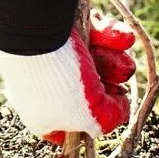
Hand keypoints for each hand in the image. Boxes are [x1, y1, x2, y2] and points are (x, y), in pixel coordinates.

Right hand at [0, 10, 136, 142]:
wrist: (36, 28)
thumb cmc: (58, 79)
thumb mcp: (89, 116)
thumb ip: (108, 121)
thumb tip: (120, 108)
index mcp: (43, 116)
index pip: (71, 129)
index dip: (93, 124)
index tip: (107, 115)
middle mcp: (47, 88)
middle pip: (92, 94)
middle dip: (111, 85)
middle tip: (117, 84)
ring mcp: (56, 59)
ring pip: (99, 64)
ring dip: (117, 59)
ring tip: (120, 50)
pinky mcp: (65, 32)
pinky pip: (97, 38)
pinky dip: (113, 36)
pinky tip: (122, 37)